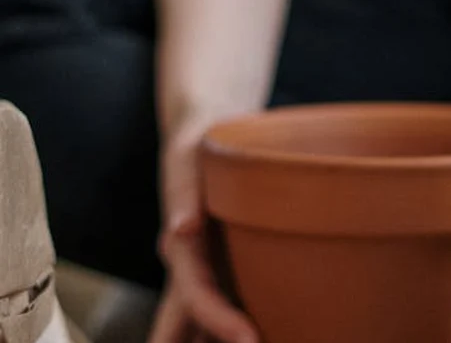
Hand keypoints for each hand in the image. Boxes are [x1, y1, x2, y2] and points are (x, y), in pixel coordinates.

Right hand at [149, 124, 259, 342]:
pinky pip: (232, 310)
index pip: (196, 298)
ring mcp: (212, 275)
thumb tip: (182, 229)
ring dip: (218, 337)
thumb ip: (184, 192)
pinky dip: (234, 330)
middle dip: (210, 341)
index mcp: (183, 250)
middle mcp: (194, 271)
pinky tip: (261, 335)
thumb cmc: (199, 146)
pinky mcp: (232, 272)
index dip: (219, 322)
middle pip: (190, 326)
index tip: (248, 340)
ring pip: (204, 326)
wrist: (206, 135)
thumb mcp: (188, 159)